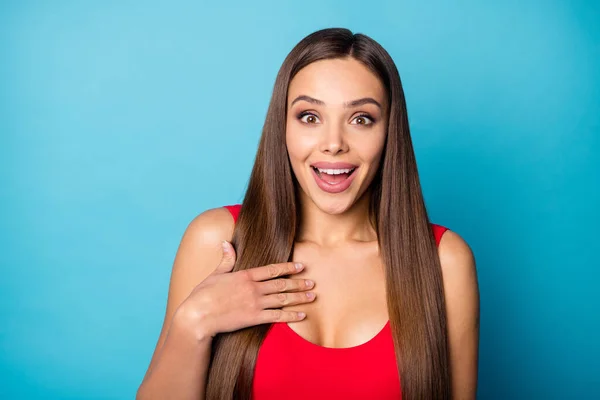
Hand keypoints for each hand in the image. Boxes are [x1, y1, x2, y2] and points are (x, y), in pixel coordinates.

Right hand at [177, 240, 315, 338]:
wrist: (198, 316)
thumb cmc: (203, 295)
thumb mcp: (215, 274)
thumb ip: (226, 260)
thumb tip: (227, 243)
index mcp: (245, 275)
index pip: (271, 269)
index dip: (288, 267)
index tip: (300, 266)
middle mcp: (253, 288)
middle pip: (281, 284)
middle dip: (298, 283)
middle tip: (312, 282)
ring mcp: (255, 303)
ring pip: (282, 299)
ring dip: (299, 298)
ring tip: (312, 296)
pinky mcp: (254, 318)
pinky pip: (277, 316)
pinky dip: (291, 316)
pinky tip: (301, 315)